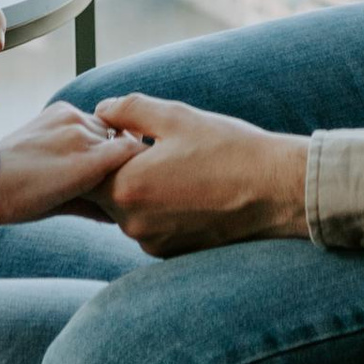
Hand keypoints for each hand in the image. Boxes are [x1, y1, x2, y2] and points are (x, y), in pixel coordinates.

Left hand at [0, 102, 138, 224]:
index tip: (144, 173)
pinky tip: (77, 147)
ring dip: (105, 142)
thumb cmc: (20, 201)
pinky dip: (87, 132)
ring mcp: (69, 118)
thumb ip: (96, 206)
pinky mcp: (58, 109)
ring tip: (97, 161)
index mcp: (84, 163)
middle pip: (120, 139)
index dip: (140, 162)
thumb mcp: (61, 209)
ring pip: (104, 128)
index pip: (132, 151)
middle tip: (122, 172)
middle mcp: (80, 134)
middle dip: (123, 155)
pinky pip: (86, 118)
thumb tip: (120, 214)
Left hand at [92, 95, 311, 255]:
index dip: (99, 147)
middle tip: (151, 145)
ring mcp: (152, 242)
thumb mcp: (176, 117)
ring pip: (128, 209)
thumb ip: (129, 110)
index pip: (88, 169)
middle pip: (105, 192)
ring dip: (140, 188)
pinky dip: (159, 208)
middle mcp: (133, 223)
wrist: (274, 190)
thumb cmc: (228, 148)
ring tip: (177, 166)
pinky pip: (150, 226)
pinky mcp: (171, 253)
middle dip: (120, 168)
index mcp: (127, 187)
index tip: (120, 132)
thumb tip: (101, 109)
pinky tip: (188, 188)